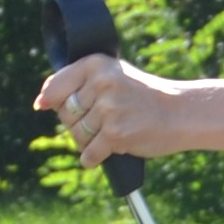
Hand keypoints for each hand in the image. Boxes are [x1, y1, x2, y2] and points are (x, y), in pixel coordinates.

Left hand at [35, 55, 188, 167]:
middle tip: (104, 120)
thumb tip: (41, 102)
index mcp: (97, 64)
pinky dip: (95, 158)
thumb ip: (79, 83)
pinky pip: (89, 154)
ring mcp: (108, 109)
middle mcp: (101, 83)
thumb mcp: (113, 76)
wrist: (181, 113)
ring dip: (90, 141)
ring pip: (77, 135)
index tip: (51, 107)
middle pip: (65, 114)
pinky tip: (111, 150)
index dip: (51, 100)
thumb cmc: (144, 97)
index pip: (55, 86)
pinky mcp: (115, 133)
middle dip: (79, 123)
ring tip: (113, 133)